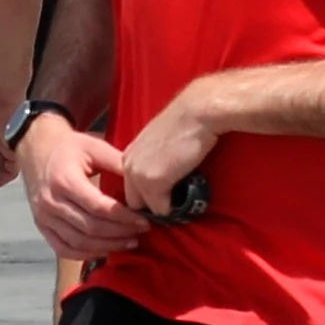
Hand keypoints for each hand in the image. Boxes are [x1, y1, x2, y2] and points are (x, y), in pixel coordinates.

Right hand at [20, 113, 149, 259]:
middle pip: (90, 228)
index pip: (99, 208)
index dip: (124, 217)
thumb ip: (118, 162)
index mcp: (64, 180)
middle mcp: (51, 202)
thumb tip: (144, 182)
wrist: (36, 149)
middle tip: (141, 232)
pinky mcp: (42, 226)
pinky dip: (86, 254)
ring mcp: (44, 217)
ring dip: (107, 246)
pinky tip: (106, 250)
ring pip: (79, 242)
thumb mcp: (93, 146)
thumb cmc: (68, 148)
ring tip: (129, 242)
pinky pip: (64, 249)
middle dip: (120, 233)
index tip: (144, 220)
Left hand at [116, 93, 222, 219]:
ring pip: (148, 208)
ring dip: (165, 207)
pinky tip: (188, 196)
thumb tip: (166, 178)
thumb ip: (155, 161)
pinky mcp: (152, 184)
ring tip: (183, 200)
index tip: (167, 195)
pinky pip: (162, 210)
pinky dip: (175, 209)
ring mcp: (138, 176)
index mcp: (129, 155)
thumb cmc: (186, 123)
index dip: (150, 195)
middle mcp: (128, 165)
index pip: (132, 188)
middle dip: (154, 204)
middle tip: (175, 202)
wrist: (196, 114)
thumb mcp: (161, 144)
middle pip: (135, 202)